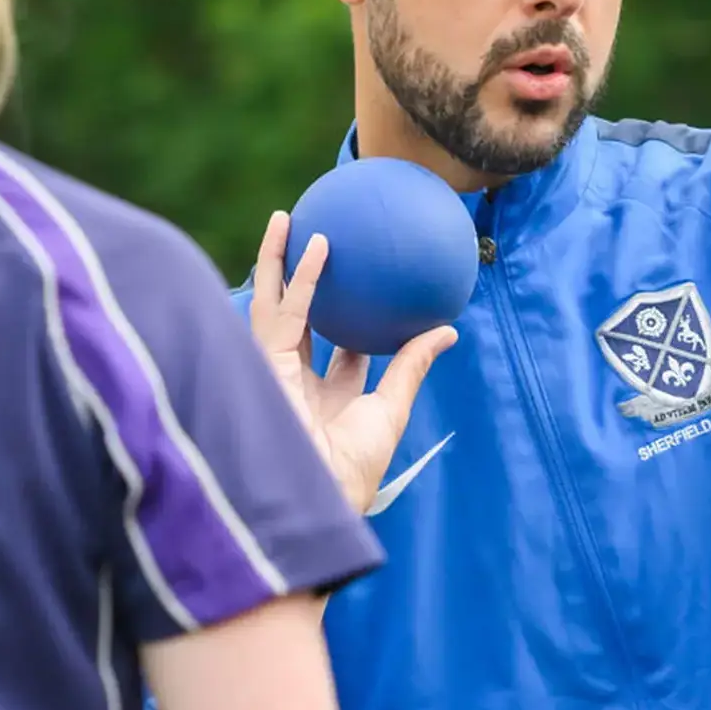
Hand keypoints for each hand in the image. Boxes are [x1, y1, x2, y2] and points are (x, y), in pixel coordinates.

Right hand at [251, 211, 456, 513]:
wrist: (319, 491)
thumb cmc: (355, 465)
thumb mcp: (391, 408)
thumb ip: (412, 365)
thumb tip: (448, 329)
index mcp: (326, 397)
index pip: (337, 351)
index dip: (347, 321)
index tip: (363, 291)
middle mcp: (296, 379)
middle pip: (296, 319)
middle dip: (297, 281)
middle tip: (311, 242)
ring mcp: (275, 370)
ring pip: (273, 303)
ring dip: (278, 260)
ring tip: (286, 218)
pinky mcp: (262, 361)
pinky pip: (285, 309)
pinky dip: (300, 276)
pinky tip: (315, 242)